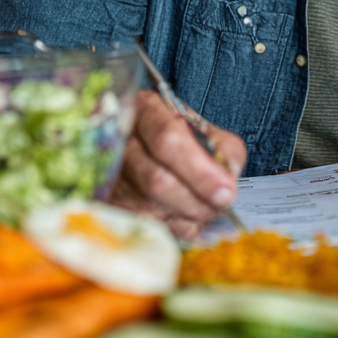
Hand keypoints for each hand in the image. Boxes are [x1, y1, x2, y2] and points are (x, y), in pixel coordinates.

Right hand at [110, 90, 246, 238]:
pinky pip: (147, 227)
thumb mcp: (203, 129)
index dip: (199, 170)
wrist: (139, 146)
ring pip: (150, 208)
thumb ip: (223, 147)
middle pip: (156, 180)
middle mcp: (118, 141)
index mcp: (145, 110)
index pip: (167, 140)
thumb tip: (227, 175)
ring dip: (188, 215)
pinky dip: (175, 226)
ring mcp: (109, 176)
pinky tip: (186, 215)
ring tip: (206, 206)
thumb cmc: (174, 136)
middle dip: (196, 198)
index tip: (226, 190)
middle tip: (221, 203)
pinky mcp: (109, 206)